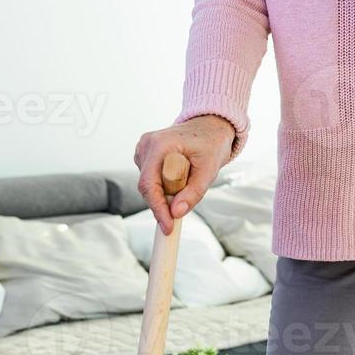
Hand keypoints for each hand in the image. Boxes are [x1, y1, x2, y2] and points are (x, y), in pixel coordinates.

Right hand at [133, 115, 234, 234]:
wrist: (210, 127)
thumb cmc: (211, 144)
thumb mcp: (209, 169)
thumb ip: (193, 192)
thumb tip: (176, 213)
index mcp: (160, 144)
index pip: (150, 184)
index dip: (157, 209)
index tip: (168, 227)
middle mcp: (147, 144)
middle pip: (148, 186)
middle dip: (165, 201)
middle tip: (186, 201)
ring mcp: (143, 148)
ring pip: (149, 184)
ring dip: (166, 191)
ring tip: (188, 176)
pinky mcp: (145, 154)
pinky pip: (151, 179)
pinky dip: (164, 184)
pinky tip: (179, 174)